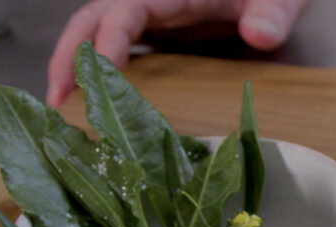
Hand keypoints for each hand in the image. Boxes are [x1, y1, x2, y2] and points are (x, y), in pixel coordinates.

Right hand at [46, 0, 311, 107]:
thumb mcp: (279, 1)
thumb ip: (271, 16)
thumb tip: (259, 35)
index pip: (126, 12)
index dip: (109, 41)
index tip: (101, 75)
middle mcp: (152, 3)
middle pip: (93, 20)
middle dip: (70, 55)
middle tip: (56, 99)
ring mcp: (150, 18)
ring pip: (96, 35)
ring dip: (74, 67)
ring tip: (61, 107)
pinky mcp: (156, 35)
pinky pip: (116, 50)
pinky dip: (97, 73)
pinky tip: (91, 105)